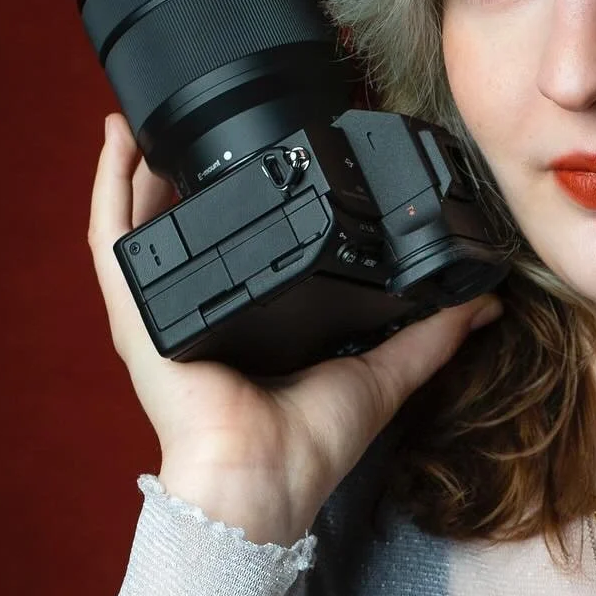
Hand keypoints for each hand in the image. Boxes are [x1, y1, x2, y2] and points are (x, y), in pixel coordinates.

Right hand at [88, 113, 500, 545]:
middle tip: (204, 122)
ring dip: (142, 165)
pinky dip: (111, 185)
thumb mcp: (384, 372)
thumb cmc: (310, 445)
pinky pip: (112, 239)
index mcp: (250, 321)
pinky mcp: (135, 313)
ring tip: (150, 115)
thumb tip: (485, 300)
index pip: (243, 246)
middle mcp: (200, 309)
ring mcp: (161, 310)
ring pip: (142, 221)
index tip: (272, 150)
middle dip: (188, 174)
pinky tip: (119, 139)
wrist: (262, 480)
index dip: (249, 200)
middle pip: (187, 226)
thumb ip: (433, 332)